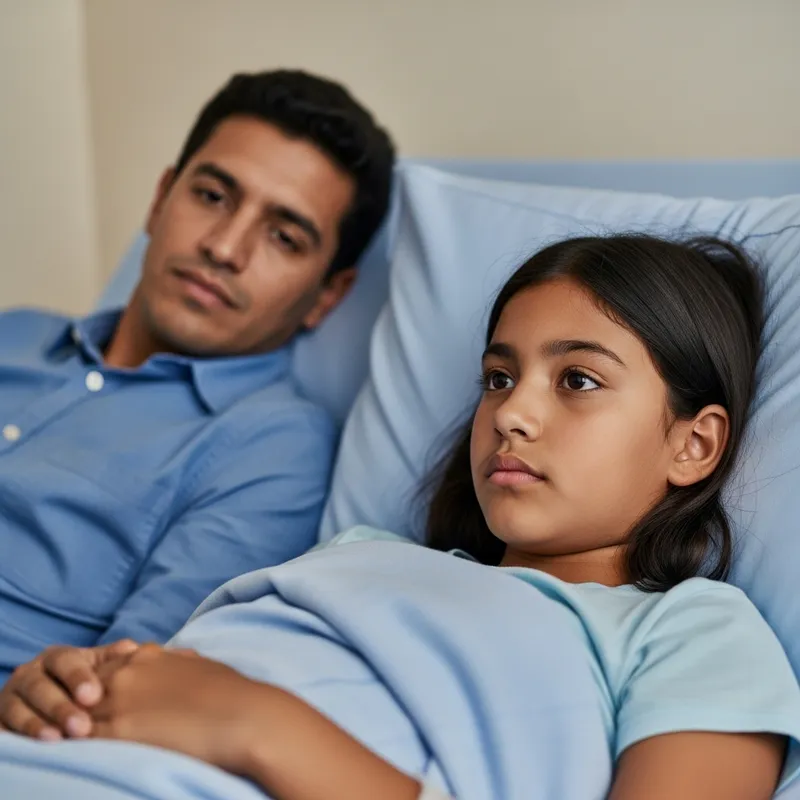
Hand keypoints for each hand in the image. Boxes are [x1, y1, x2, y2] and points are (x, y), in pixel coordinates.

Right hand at [0, 639, 139, 739]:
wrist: (45, 701)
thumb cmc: (80, 684)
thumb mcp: (95, 667)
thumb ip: (112, 659)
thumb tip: (133, 651)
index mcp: (55, 657)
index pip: (65, 662)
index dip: (78, 677)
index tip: (94, 696)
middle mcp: (28, 674)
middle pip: (40, 687)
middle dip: (60, 707)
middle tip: (81, 727)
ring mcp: (10, 699)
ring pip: (18, 710)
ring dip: (37, 725)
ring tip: (57, 739)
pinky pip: (3, 730)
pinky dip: (17, 739)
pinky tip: (34, 749)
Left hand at [90, 644, 264, 772]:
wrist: (243, 717)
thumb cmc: (230, 694)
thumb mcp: (198, 666)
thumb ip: (176, 663)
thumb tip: (178, 664)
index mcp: (147, 656)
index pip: (104, 668)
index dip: (100, 688)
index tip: (105, 705)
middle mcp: (127, 673)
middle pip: (83, 690)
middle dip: (82, 707)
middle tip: (87, 727)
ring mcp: (119, 701)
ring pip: (76, 715)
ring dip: (77, 729)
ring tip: (83, 744)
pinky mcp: (118, 732)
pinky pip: (83, 739)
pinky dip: (79, 747)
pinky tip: (87, 757)